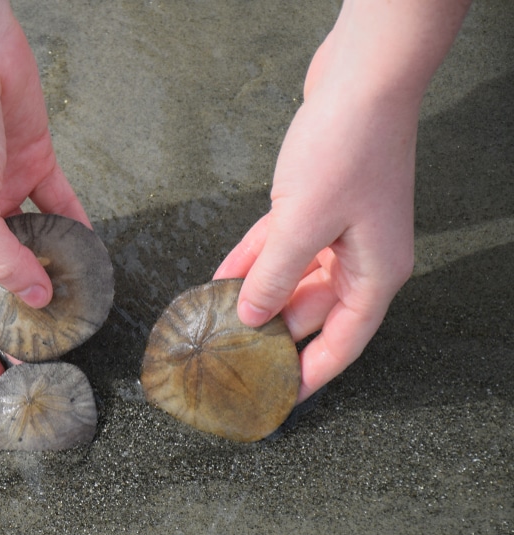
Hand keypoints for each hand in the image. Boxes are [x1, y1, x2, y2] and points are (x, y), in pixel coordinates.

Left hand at [214, 82, 417, 402]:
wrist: (361, 79)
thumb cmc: (346, 151)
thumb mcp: (304, 224)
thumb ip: (274, 277)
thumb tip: (250, 318)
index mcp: (374, 275)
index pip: (341, 344)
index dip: (309, 376)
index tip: (277, 402)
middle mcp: (359, 259)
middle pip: (311, 314)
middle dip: (270, 334)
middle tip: (225, 358)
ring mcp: (338, 231)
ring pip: (290, 280)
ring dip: (253, 297)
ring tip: (213, 324)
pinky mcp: (316, 205)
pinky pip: (278, 247)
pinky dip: (250, 262)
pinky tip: (216, 280)